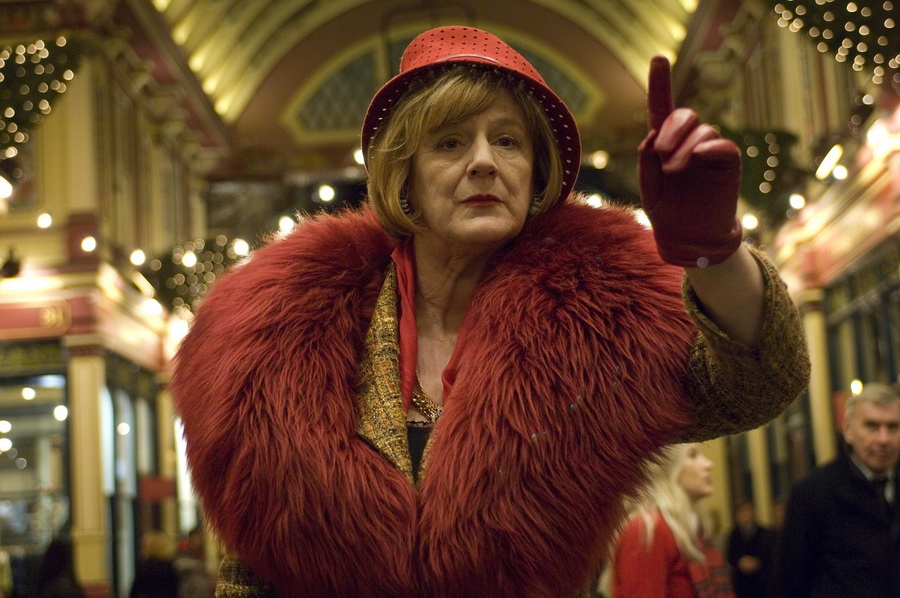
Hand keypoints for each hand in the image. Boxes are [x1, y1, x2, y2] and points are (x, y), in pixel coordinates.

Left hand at [639, 56, 742, 267]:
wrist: (690, 237)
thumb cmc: (666, 212)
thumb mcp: (648, 188)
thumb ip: (646, 161)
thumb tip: (652, 135)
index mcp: (664, 143)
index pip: (662, 108)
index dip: (660, 83)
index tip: (658, 58)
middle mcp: (687, 141)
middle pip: (683, 115)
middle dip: (671, 130)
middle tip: (662, 155)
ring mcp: (708, 150)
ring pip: (701, 131)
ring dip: (684, 147)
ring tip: (674, 171)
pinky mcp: (727, 162)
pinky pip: (722, 145)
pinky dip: (710, 147)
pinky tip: (699, 156)